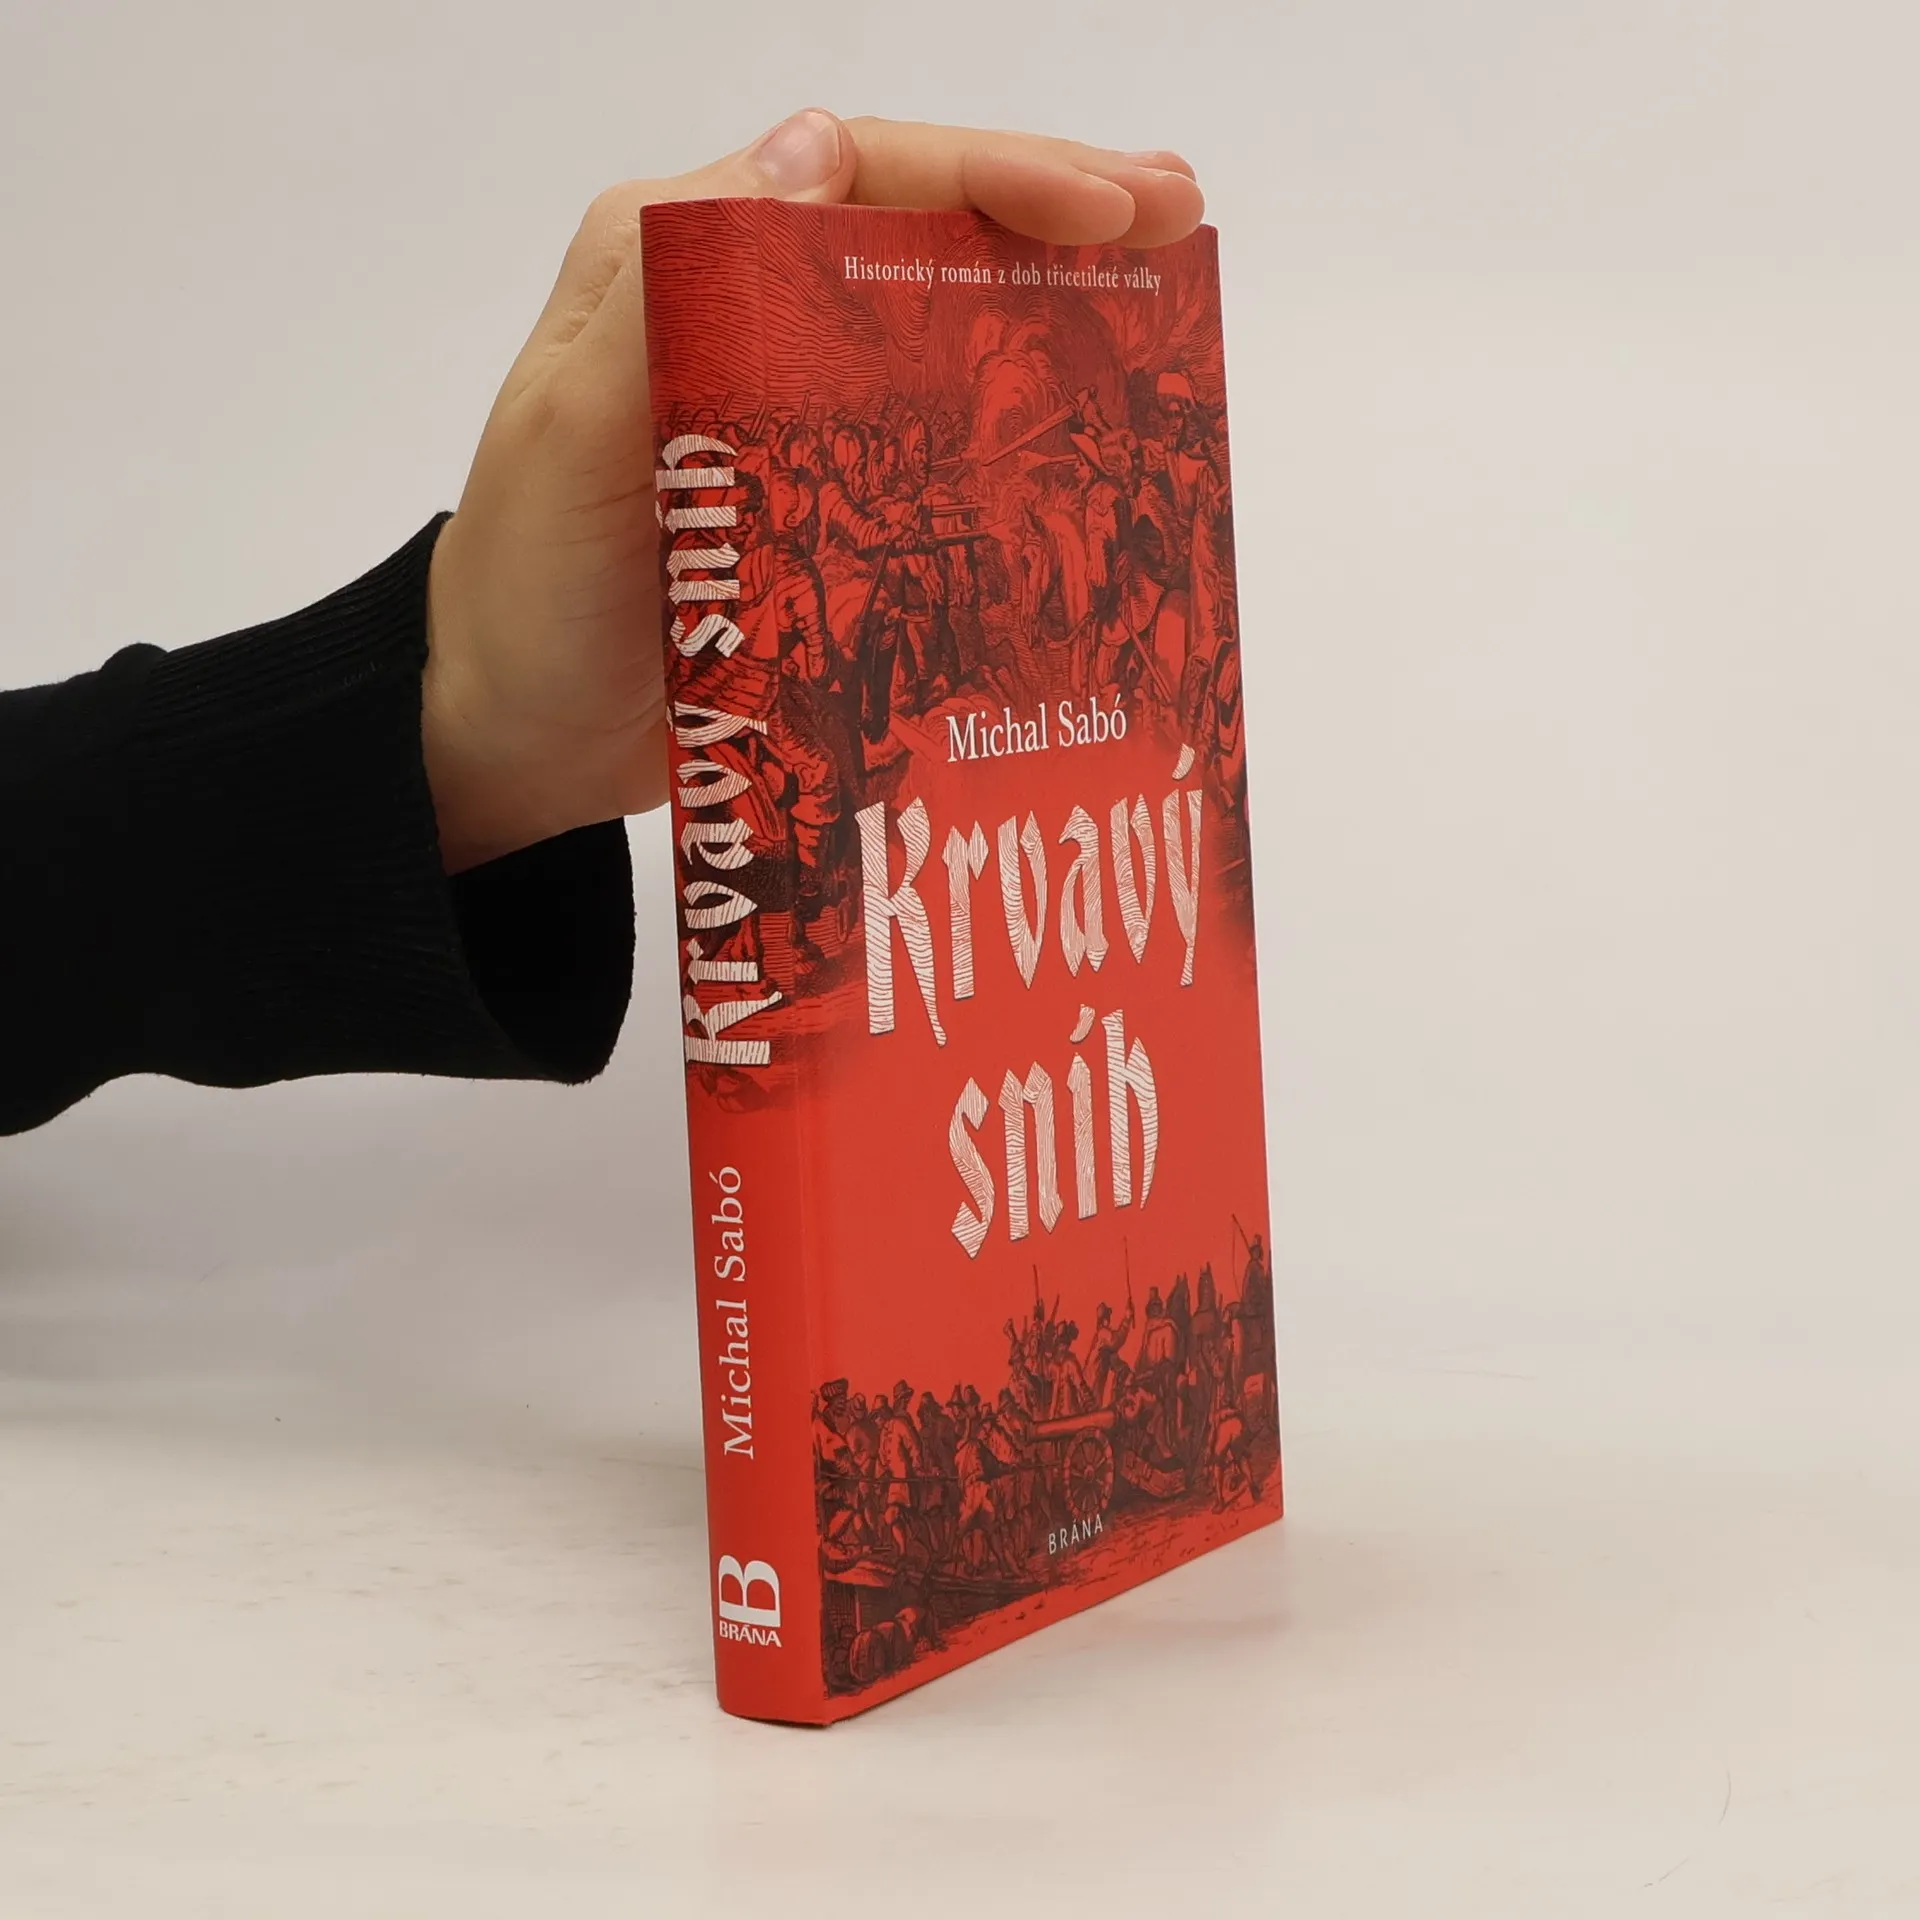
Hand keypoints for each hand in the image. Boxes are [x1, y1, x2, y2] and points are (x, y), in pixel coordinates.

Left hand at [422, 110, 1204, 871]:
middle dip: (1054, 213)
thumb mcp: (578, 427)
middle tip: (1181, 216)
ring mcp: (791, 403)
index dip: (993, 174)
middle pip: (920, 229)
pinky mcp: (821, 491)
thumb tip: (815, 151)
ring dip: (1056, 301)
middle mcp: (744, 306)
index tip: (1107, 207)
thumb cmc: (531, 589)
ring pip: (942, 319)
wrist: (515, 734)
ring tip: (1169, 294)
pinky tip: (1096, 423)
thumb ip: (675, 285)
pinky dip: (1020, 416)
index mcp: (681, 257)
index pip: (862, 174)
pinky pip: (935, 430)